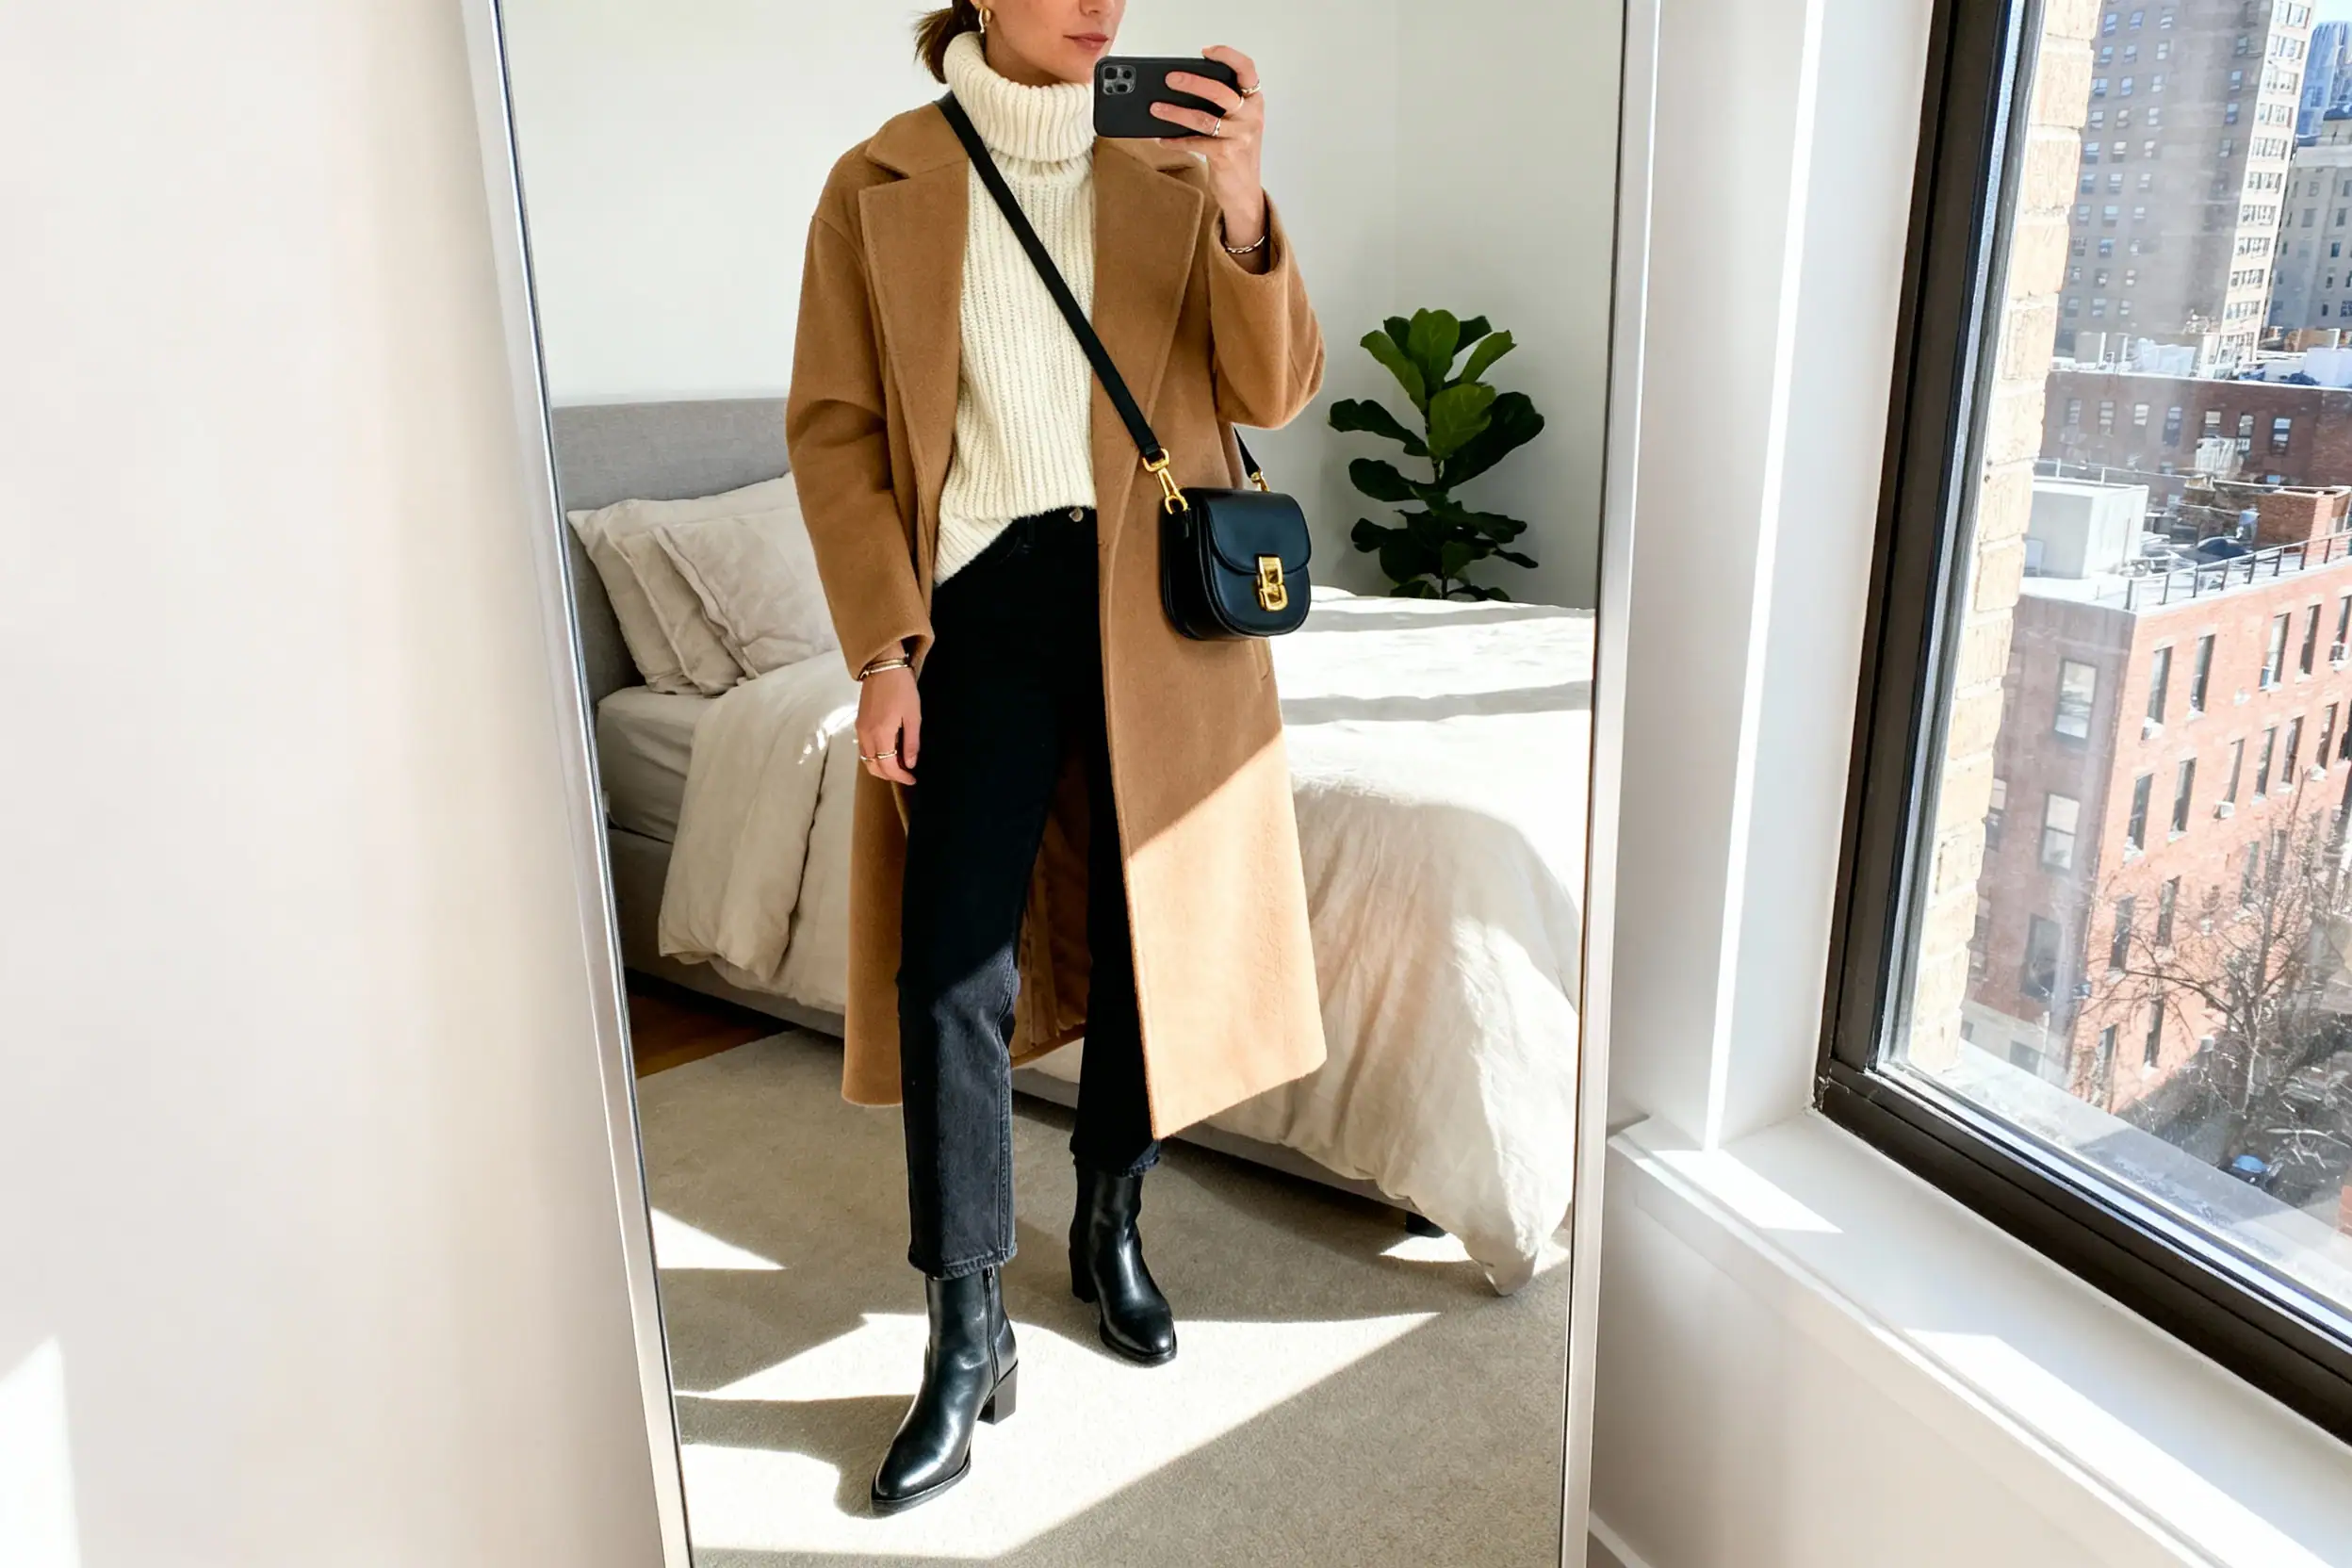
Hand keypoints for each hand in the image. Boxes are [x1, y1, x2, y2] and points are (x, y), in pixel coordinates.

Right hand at [856, 666, 919, 785]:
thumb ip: (911, 743)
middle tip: (906, 774)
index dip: (900, 776)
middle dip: (889, 775)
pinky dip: (875, 756)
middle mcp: (866, 735)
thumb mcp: (913, 716)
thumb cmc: (902, 689)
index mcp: (880, 734)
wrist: (883, 667)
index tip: (912, 779)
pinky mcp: (858, 723)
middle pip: (873, 767)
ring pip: (866, 759)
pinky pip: (864, 749)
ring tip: (899, 764)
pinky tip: (888, 751)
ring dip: (881, 767)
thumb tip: (910, 764)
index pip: (887, 766)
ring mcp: (860, 730)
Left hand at [1153, 46, 1265, 253]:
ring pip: (1203, 118)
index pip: (1247, 69)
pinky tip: (1161, 138)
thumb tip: (1182, 87)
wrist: (1244, 191)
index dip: (1227, 56)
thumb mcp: (1236, 123)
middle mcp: (1250, 116)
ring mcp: (1240, 136)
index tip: (1206, 52)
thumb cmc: (1236, 152)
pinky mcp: (1226, 155)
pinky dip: (1175, 140)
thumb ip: (1221, 104)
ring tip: (1155, 108)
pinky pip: (1195, 143)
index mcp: (1254, 102)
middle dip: (1192, 82)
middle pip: (1220, 91)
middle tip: (1170, 78)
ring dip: (1175, 113)